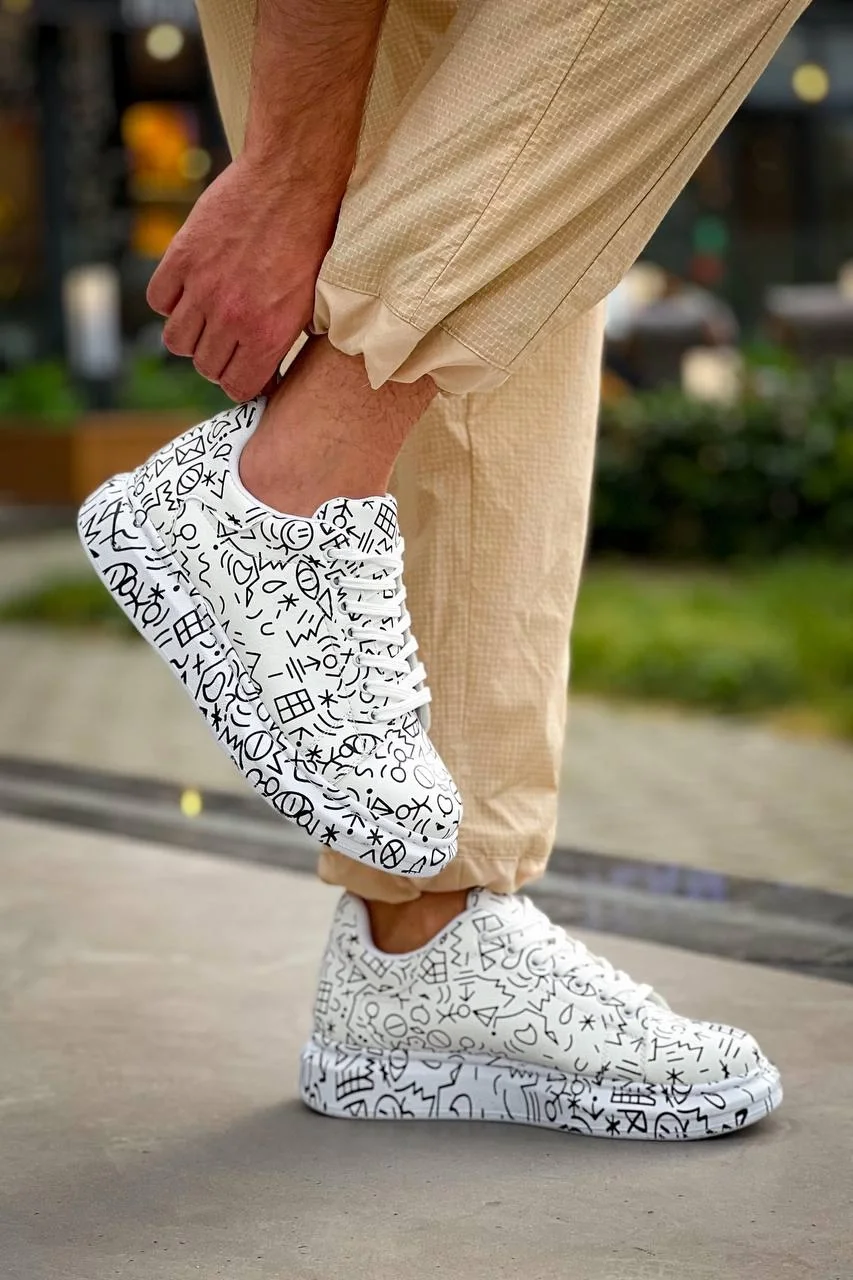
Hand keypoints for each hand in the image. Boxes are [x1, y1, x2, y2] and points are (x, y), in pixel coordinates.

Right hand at [147, 152, 338, 401]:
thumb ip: (287, 338)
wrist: (292, 179)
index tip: (248, 373)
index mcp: (268, 334)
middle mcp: (231, 317)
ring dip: (191, 336)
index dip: (243, 384)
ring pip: (177, 340)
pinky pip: (159, 299)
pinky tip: (189, 291)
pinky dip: (170, 301)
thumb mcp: (312, 301)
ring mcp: (203, 287)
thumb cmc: (312, 239)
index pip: (237, 388)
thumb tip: (271, 369)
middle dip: (219, 361)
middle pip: (205, 366)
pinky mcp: (182, 256)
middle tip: (230, 344)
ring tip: (207, 320)